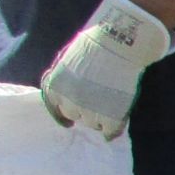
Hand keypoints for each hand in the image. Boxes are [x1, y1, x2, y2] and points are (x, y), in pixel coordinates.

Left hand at [40, 0, 174, 138]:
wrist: (120, 43)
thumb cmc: (97, 43)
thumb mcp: (69, 58)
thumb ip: (64, 75)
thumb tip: (66, 88)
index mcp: (55, 86)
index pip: (54, 107)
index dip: (62, 114)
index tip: (69, 122)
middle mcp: (68, 102)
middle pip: (74, 114)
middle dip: (83, 110)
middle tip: (98, 101)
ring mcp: (89, 112)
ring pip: (92, 123)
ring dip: (99, 117)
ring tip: (111, 105)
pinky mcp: (109, 119)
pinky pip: (110, 131)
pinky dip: (113, 130)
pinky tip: (116, 125)